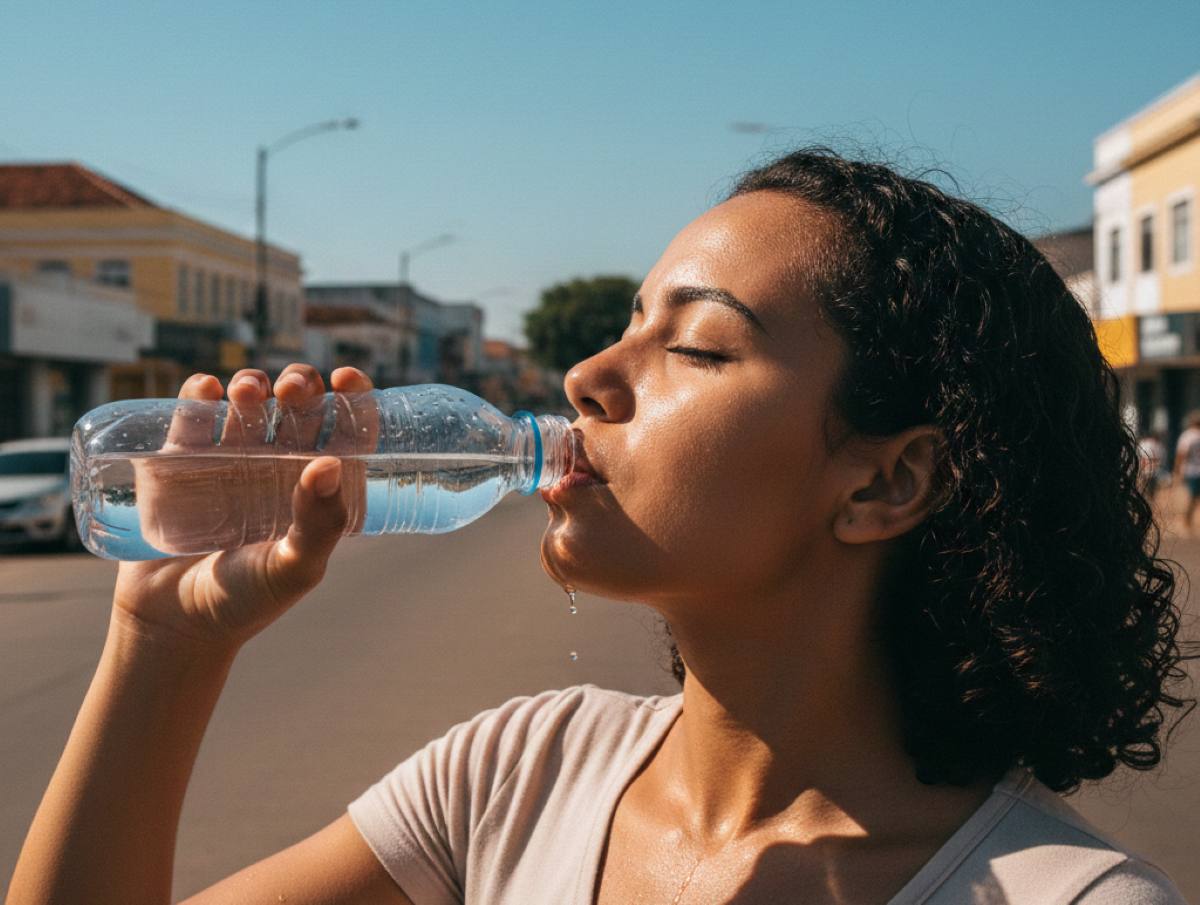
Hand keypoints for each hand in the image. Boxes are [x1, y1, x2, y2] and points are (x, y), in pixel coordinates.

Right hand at [113, 365, 376, 650]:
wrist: (174, 624)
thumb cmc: (247, 602)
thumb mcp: (294, 569)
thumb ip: (318, 525)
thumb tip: (331, 464)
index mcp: (319, 487)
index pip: (346, 432)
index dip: (354, 400)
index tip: (349, 380)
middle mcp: (279, 466)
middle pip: (298, 407)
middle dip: (300, 385)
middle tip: (294, 392)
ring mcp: (230, 459)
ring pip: (248, 402)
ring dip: (252, 384)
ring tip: (248, 394)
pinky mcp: (181, 462)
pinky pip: (193, 415)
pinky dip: (200, 393)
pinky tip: (207, 390)